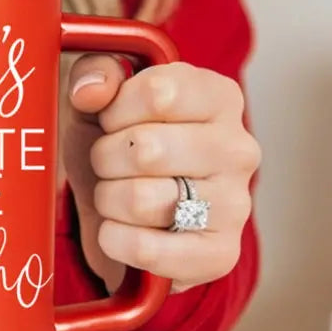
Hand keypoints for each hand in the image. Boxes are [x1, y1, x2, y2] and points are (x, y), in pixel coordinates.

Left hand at [62, 55, 260, 293]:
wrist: (124, 219)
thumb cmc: (117, 151)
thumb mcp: (98, 104)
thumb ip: (95, 76)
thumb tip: (92, 90)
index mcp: (219, 97)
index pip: (157, 92)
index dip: (115, 111)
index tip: (112, 122)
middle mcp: (239, 148)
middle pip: (145, 148)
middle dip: (105, 159)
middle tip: (111, 165)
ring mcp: (235, 205)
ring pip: (140, 199)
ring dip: (108, 200)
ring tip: (118, 196)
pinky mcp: (219, 254)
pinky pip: (146, 248)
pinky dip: (115, 241)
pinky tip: (122, 231)